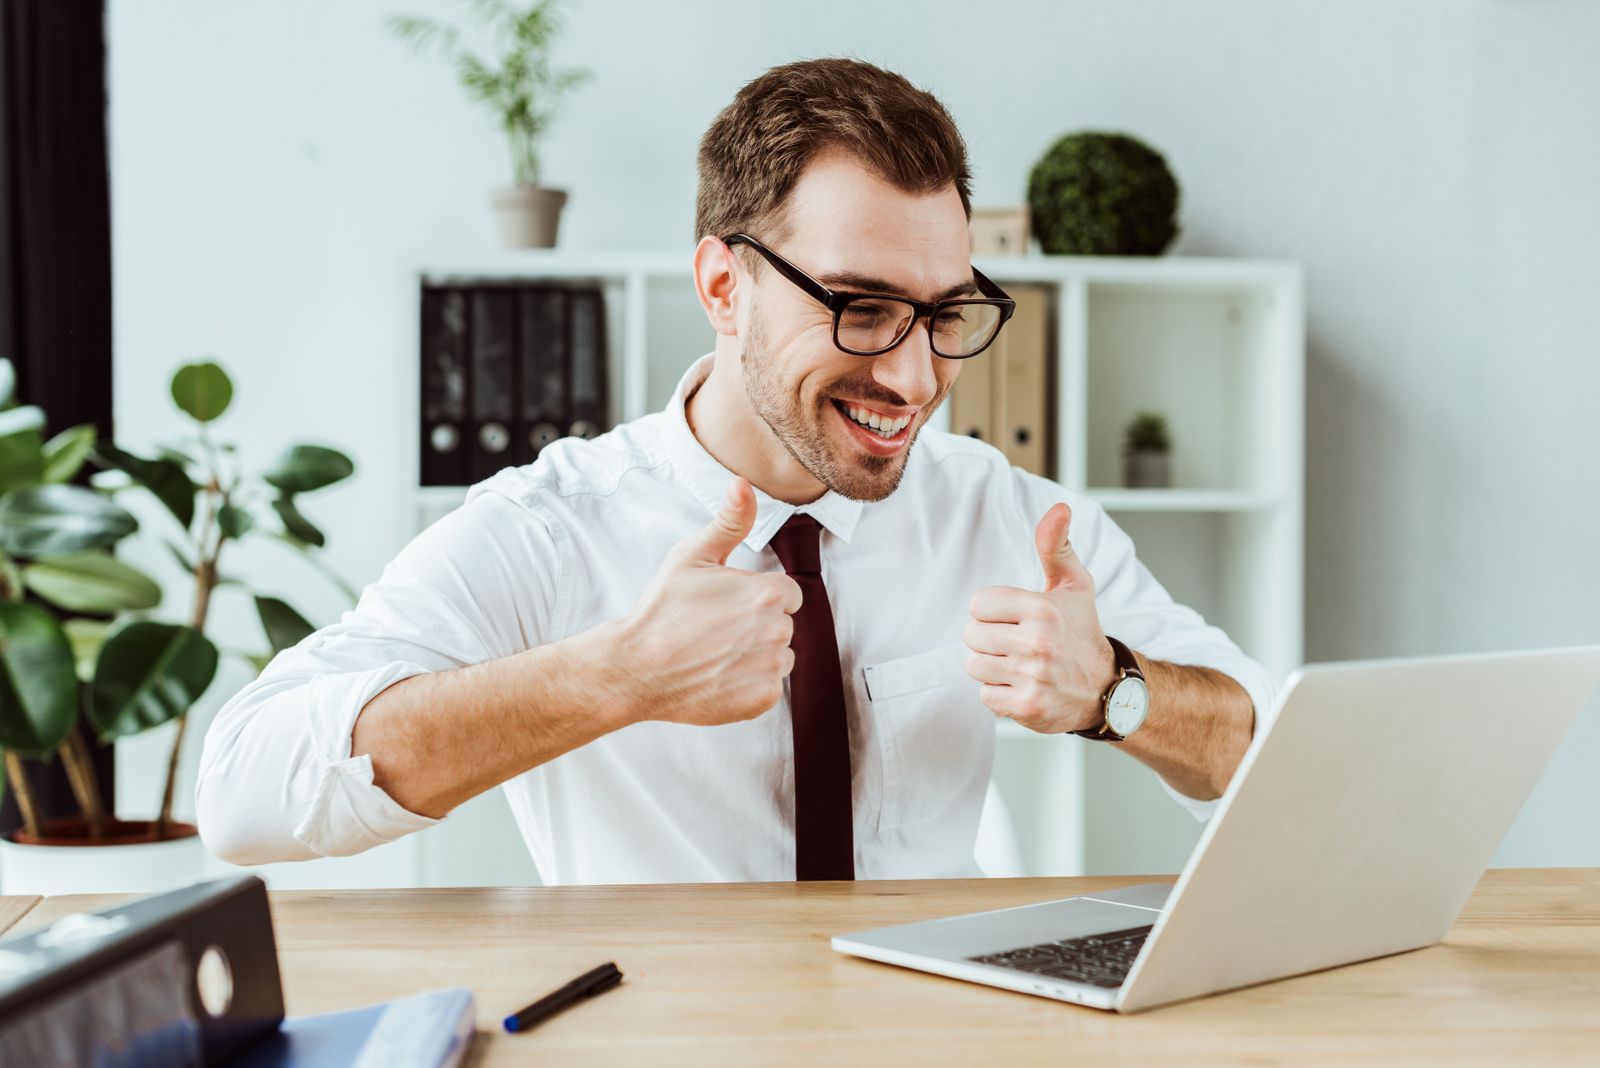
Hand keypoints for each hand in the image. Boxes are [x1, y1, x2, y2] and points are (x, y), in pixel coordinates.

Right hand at [615, 477, 802, 726]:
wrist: (635, 668)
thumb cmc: (662, 610)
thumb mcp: (692, 556)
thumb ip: (730, 521)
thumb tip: (744, 483)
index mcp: (766, 594)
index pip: (786, 594)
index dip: (757, 598)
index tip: (727, 607)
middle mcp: (777, 631)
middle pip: (783, 625)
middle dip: (757, 626)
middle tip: (714, 630)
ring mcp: (770, 668)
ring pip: (779, 657)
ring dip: (756, 656)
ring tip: (715, 654)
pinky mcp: (762, 700)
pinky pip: (769, 687)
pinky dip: (749, 685)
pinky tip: (718, 676)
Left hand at [963, 502, 1116, 733]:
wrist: (1107, 689)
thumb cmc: (1081, 632)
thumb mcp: (1074, 584)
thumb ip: (1056, 546)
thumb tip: (1059, 509)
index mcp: (1042, 609)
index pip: (978, 604)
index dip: (992, 611)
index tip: (1015, 618)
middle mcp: (1037, 643)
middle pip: (971, 636)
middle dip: (989, 640)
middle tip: (1017, 643)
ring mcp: (1032, 677)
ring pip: (974, 666)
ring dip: (992, 667)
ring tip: (1019, 665)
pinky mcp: (1027, 707)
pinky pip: (985, 696)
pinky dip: (998, 694)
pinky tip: (1022, 686)